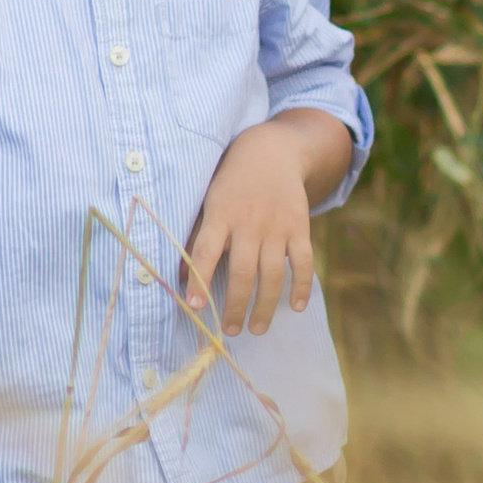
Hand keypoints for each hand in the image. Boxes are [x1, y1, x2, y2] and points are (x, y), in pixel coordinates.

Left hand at [181, 112, 351, 335]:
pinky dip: (301, 286)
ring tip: (257, 328)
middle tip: (229, 330)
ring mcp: (277, 226)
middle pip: (242, 272)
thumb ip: (198, 237)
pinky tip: (297, 306)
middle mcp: (249, 222)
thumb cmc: (231, 182)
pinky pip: (302, 262)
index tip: (194, 306)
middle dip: (234, 305)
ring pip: (272, 274)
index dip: (198, 279)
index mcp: (220, 214)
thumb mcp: (209, 201)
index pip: (205, 251)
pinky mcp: (299, 227)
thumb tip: (179, 277)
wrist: (272, 151)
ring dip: (265, 306)